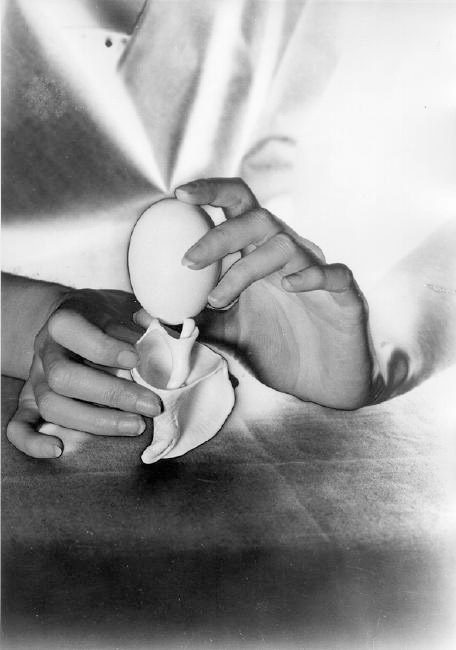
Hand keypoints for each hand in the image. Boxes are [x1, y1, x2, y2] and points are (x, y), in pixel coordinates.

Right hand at [6, 289, 160, 457]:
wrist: (71, 321)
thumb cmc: (103, 318)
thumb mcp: (120, 308)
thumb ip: (141, 324)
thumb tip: (166, 346)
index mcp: (65, 321)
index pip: (73, 331)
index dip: (104, 347)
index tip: (136, 360)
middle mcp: (46, 351)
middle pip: (63, 377)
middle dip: (112, 394)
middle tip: (151, 404)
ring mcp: (35, 379)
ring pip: (51, 405)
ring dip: (95, 421)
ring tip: (137, 426)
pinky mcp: (29, 403)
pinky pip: (17, 426)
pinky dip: (32, 442)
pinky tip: (59, 450)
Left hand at [174, 177, 372, 408]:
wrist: (326, 382)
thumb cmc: (279, 349)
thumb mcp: (229, 335)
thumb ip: (194, 321)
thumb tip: (143, 316)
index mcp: (260, 255)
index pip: (238, 208)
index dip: (212, 192)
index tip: (177, 195)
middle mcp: (289, 255)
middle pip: (257, 219)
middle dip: (219, 234)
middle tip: (186, 261)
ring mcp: (317, 271)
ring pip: (285, 245)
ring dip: (247, 268)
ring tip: (220, 299)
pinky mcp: (344, 294)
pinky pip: (332, 273)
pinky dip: (310, 276)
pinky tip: (289, 287)